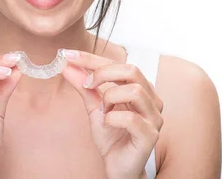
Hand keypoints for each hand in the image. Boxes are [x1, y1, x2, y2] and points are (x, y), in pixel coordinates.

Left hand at [60, 50, 163, 178]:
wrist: (117, 166)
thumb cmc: (111, 136)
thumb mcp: (93, 107)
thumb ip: (83, 86)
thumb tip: (67, 65)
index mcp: (140, 88)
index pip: (118, 64)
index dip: (92, 58)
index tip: (69, 55)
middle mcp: (151, 100)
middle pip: (131, 70)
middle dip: (102, 73)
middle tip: (86, 84)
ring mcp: (153, 118)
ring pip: (135, 91)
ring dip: (110, 98)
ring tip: (102, 111)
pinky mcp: (150, 136)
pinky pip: (131, 118)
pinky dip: (112, 118)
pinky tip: (107, 123)